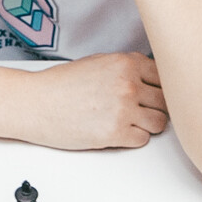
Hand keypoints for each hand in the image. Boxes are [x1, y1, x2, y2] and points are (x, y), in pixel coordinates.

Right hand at [24, 51, 167, 149]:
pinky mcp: (115, 133)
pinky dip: (133, 138)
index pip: (164, 77)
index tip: (153, 94)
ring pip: (159, 122)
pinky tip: (117, 131)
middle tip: (141, 110)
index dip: (160, 87)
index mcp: (126, 63)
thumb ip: (127, 68)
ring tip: (128, 122)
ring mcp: (123, 109)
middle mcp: (128, 84)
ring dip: (147, 124)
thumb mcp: (98, 62)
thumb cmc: (61, 85)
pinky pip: (143, 140)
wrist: (36, 104)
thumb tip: (151, 78)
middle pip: (165, 101)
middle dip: (155, 107)